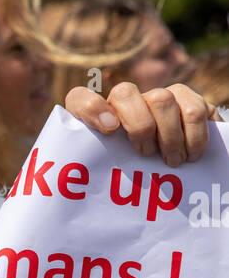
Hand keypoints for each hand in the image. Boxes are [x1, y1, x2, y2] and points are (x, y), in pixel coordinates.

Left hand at [65, 82, 218, 166]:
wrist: (168, 170)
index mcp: (97, 117)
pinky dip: (196, 136)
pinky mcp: (188, 100)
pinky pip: (195, 109)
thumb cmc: (128, 174)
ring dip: (170, 135)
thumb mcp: (108, 174)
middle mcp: (126, 100)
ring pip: (164, 99)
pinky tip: (192, 155)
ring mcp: (158, 96)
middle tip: (148, 154)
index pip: (80, 100)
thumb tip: (84, 185)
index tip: (109, 130)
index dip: (92, 109)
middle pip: (126, 92)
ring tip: (173, 161)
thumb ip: (95, 169)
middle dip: (139, 127)